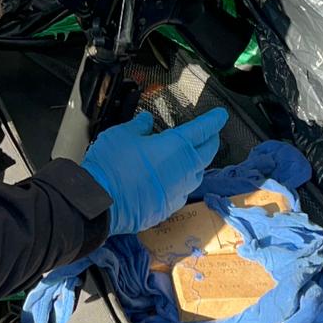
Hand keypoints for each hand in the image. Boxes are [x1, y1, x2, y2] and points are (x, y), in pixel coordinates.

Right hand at [82, 107, 227, 236]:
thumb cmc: (112, 165)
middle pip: (209, 151)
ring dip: (198, 163)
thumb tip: (146, 121)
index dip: (214, 120)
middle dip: (212, 140)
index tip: (220, 115)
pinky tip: (172, 179)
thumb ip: (139, 126)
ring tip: (191, 156)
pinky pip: (183, 191)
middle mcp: (185, 168)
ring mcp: (180, 190)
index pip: (204, 128)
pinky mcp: (170, 207)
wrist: (102, 201)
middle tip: (210, 134)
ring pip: (198, 173)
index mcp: (177, 145)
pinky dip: (181, 182)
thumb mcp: (122, 134)